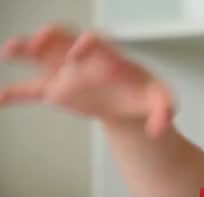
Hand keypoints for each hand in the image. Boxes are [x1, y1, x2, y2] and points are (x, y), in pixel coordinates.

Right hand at [0, 25, 172, 136]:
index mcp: (109, 56)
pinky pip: (31, 90)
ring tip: (8, 51)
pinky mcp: (56, 91)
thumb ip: (164, 111)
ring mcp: (67, 72)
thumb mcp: (162, 101)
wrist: (130, 105)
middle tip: (40, 40)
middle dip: (51, 36)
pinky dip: (14, 94)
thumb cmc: (145, 96)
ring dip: (24, 50)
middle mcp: (84, 58)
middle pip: (63, 38)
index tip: (81, 49)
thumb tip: (160, 128)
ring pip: (40, 57)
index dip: (88, 44)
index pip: (96, 42)